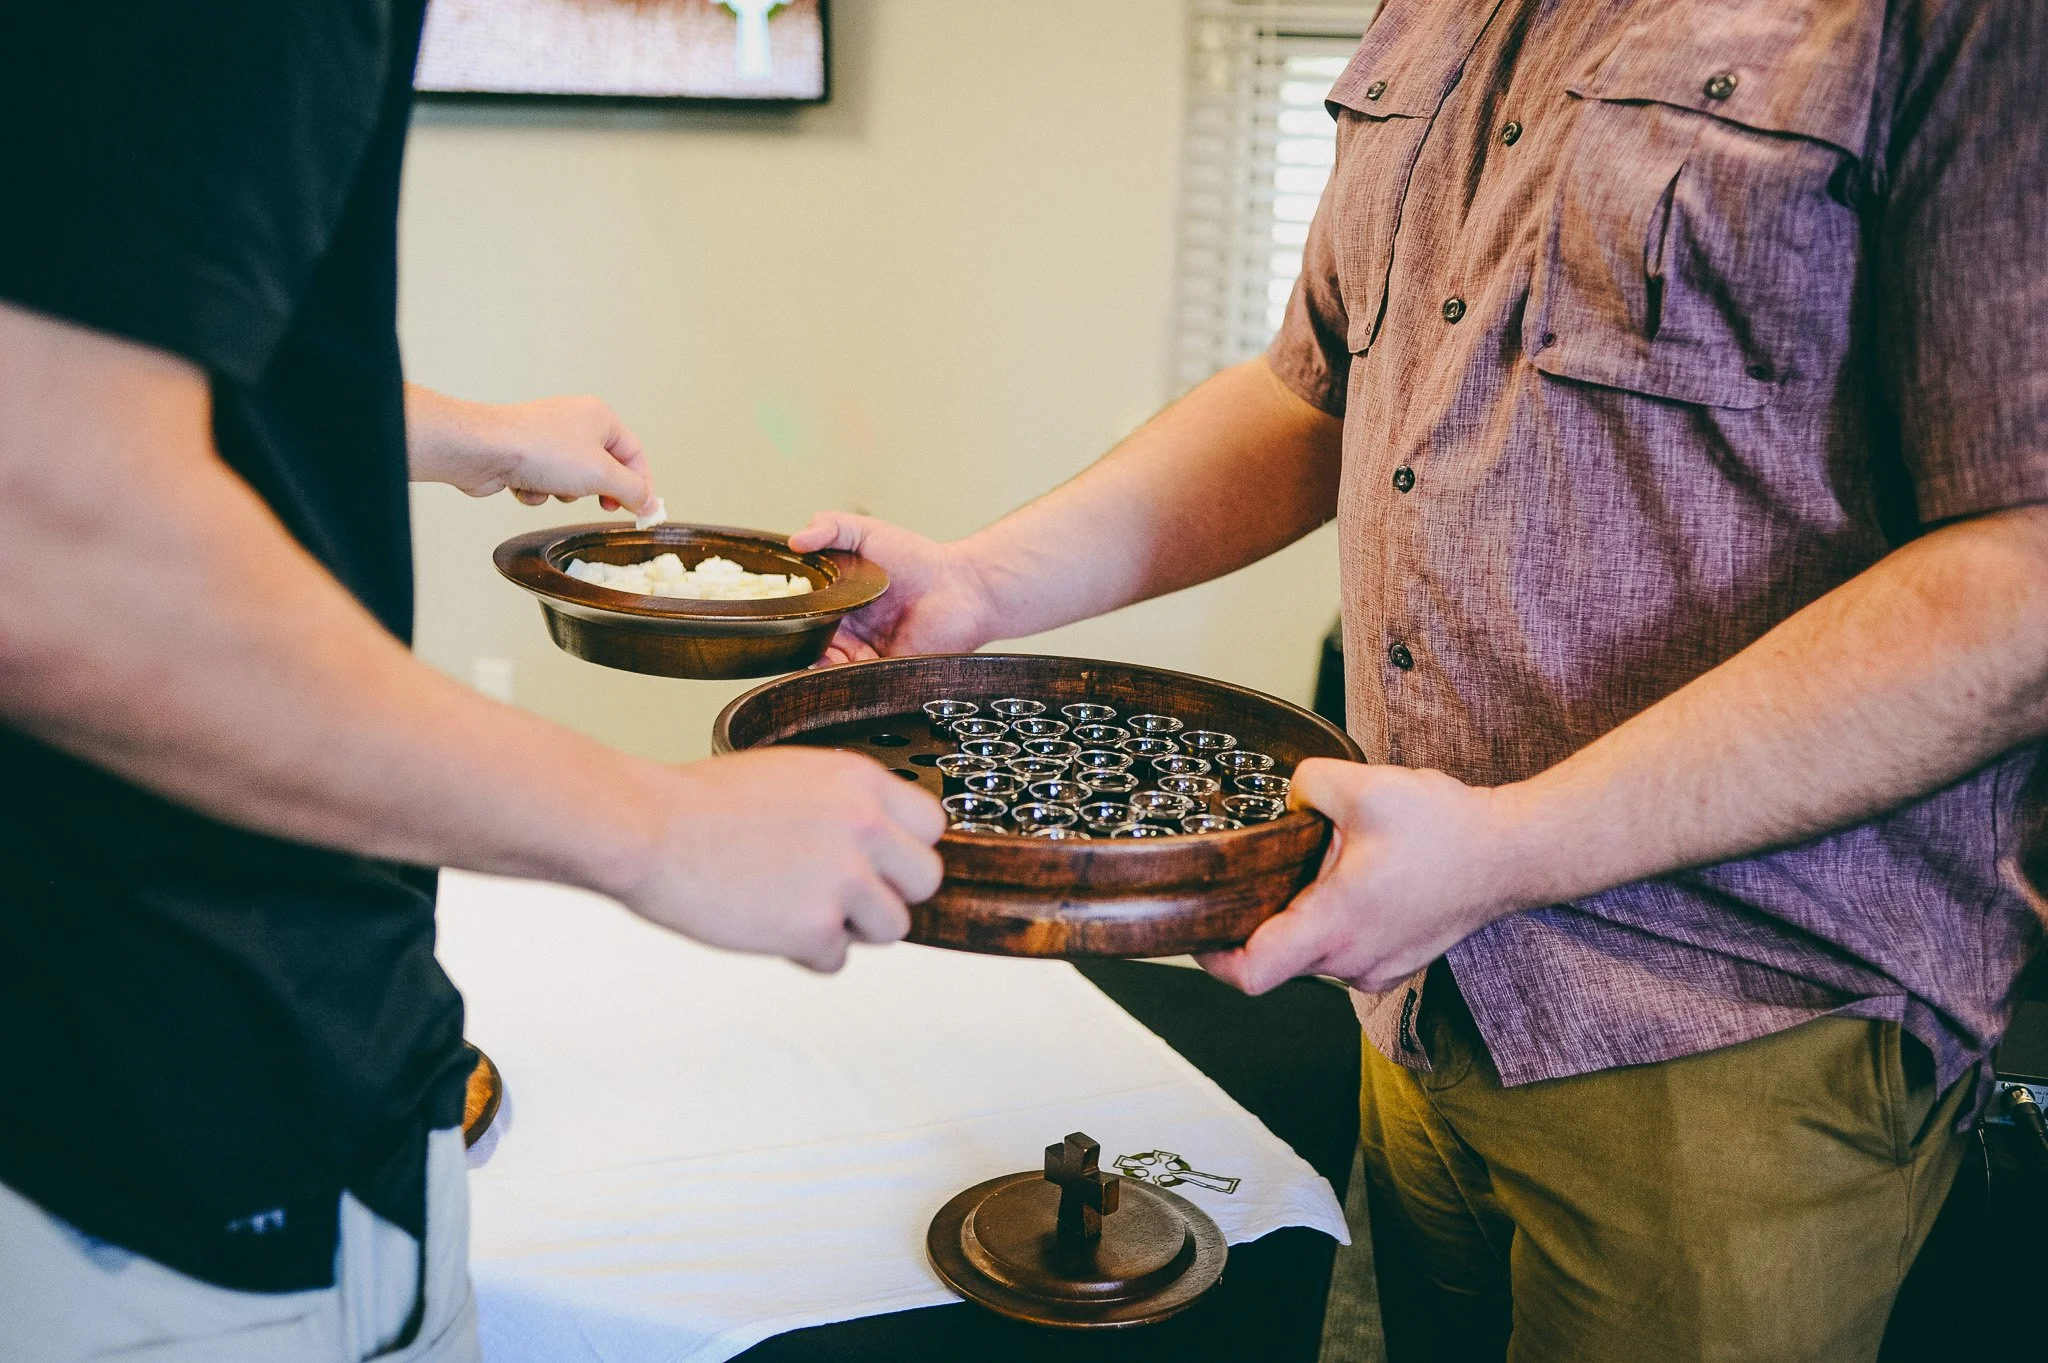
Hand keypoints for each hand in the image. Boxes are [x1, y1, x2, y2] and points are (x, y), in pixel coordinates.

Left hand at [407, 387, 657, 516]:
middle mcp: (575, 422)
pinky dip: (539, 491)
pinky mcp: (525, 455)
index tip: (642, 511)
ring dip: (565, 493)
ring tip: (552, 486)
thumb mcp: (601, 475)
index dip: (641, 485)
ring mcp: (548, 438)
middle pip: (604, 468)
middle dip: (598, 490)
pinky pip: (545, 482)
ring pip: (574, 479)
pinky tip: (526, 484)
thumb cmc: (540, 450)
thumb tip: (652, 504)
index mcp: (599, 416)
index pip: (635, 454)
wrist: (483, 449)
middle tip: (602, 505)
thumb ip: (633, 491)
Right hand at [621, 747, 946, 971]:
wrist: (649, 828)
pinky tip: (768, 926)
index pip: (932, 825)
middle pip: (926, 880)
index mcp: (859, 781)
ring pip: (892, 928)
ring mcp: (843, 878)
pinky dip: (806, 954)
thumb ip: (845, 806)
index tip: (878, 861)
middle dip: (890, 893)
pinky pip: (838, 960)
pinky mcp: (814, 927)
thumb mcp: (794, 776)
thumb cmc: (705, 803)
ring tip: (799, 910)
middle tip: (845, 895)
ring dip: (852, 929)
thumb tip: (883, 845)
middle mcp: (864, 826)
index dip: (903, 850)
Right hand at [787, 512, 1000, 664]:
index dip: (785, 614)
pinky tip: (837, 664)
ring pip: (825, 665)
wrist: (962, 588)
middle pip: (808, 641)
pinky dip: (841, 677)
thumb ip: (831, 526)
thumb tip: (794, 540)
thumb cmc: (918, 559)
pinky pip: (853, 681)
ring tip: (816, 650)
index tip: (771, 612)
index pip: (799, 611)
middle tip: (791, 635)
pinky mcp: (881, 671)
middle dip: (796, 642)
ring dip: (816, 661)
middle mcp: (845, 629)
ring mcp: (862, 652)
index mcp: (836, 599)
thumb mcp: (868, 532)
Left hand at [1196, 760, 1529, 994]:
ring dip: (1304, 913)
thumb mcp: (1365, 785)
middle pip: (1275, 958)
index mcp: (1334, 926)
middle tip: (1264, 867)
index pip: (1249, 973)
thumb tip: (1290, 797)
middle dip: (1262, 914)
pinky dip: (1334, 920)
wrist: (1513, 855)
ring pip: (1311, 952)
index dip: (1210, 955)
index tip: (1198, 925)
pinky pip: (1343, 950)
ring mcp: (1375, 969)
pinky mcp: (1394, 963)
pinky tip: (1354, 877)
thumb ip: (1309, 783)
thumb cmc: (1448, 830)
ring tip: (1326, 862)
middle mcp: (1351, 962)